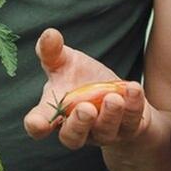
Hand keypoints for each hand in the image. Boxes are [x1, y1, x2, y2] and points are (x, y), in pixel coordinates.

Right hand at [22, 28, 147, 151]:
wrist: (117, 94)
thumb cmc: (82, 80)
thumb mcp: (66, 62)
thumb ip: (53, 52)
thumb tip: (49, 34)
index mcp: (55, 113)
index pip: (39, 124)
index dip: (36, 126)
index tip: (37, 123)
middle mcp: (77, 129)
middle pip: (72, 137)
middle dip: (79, 124)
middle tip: (86, 108)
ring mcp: (103, 133)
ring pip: (104, 132)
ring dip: (109, 115)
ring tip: (113, 97)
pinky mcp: (128, 129)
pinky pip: (131, 122)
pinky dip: (133, 105)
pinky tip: (133, 88)